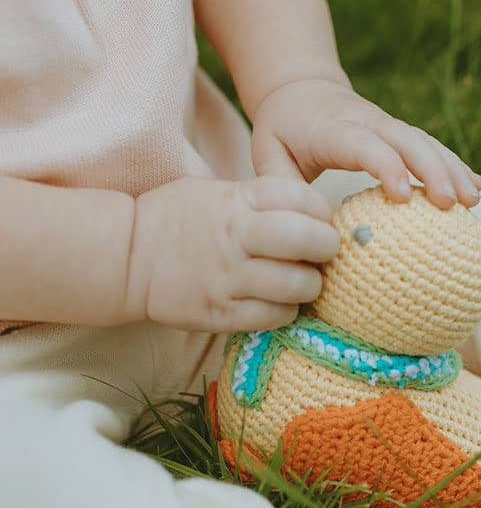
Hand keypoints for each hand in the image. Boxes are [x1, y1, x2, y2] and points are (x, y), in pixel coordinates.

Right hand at [127, 177, 338, 332]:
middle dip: (327, 247)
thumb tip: (317, 216)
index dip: (322, 211)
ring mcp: (228, 277)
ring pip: (298, 285)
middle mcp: (235, 236)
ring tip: (302, 282)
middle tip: (324, 254)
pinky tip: (279, 303)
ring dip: (311, 286)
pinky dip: (287, 311)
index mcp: (237, 199)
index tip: (322, 221)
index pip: (301, 197)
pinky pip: (276, 316)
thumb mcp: (219, 192)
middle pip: (306, 239)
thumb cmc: (180, 220)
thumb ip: (263, 200)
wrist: (125, 256)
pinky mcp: (222, 313)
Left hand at [250, 78, 480, 209]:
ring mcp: (390, 126)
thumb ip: (282, 187)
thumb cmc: (282, 128)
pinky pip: (433, 147)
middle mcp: (369, 122)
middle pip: (408, 142)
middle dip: (433, 170)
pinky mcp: (402, 134)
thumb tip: (309, 225)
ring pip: (427, 143)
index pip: (364, 145)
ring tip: (474, 200)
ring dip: (454, 169)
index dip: (386, 166)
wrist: (300, 87)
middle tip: (452, 203)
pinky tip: (478, 186)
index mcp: (334, 129)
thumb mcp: (267, 153)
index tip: (403, 196)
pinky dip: (456, 165)